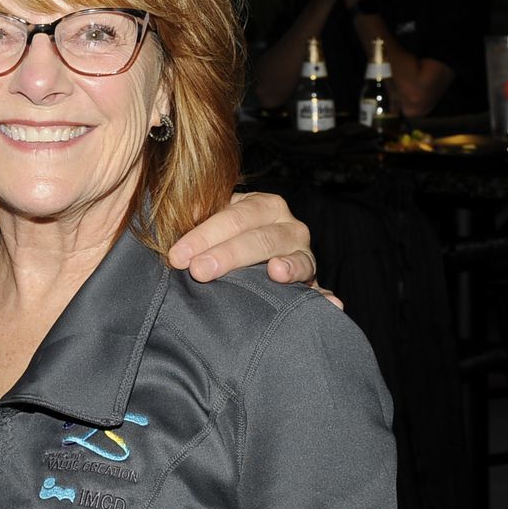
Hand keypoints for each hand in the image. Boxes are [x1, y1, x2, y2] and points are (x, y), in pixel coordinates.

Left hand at [170, 191, 319, 289]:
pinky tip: (329, 303)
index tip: (178, 256)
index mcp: (263, 205)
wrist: (259, 257)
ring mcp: (304, 253)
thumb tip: (183, 216)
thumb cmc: (230, 239)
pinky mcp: (314, 281)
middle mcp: (288, 225)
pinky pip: (321, 289)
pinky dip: (325, 297)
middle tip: (199, 271)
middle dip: (228, 255)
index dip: (203, 235)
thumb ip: (201, 219)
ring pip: (293, 260)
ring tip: (275, 274)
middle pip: (259, 238)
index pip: (233, 216)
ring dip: (285, 269)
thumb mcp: (217, 223)